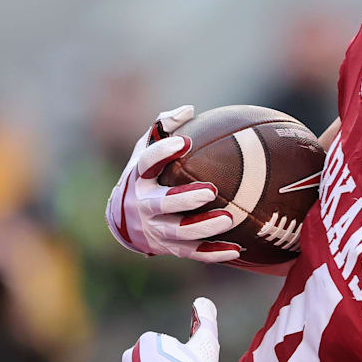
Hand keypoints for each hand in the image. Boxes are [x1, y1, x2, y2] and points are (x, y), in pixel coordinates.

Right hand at [105, 105, 240, 262]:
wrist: (125, 221)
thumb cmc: (144, 177)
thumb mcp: (145, 150)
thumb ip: (163, 128)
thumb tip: (188, 108)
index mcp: (139, 178)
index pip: (147, 163)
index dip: (163, 152)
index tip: (185, 142)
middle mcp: (144, 205)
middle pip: (162, 203)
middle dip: (185, 198)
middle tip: (211, 190)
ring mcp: (156, 229)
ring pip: (179, 232)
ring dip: (203, 226)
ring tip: (228, 219)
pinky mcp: (170, 248)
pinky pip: (193, 253)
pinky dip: (213, 253)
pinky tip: (237, 250)